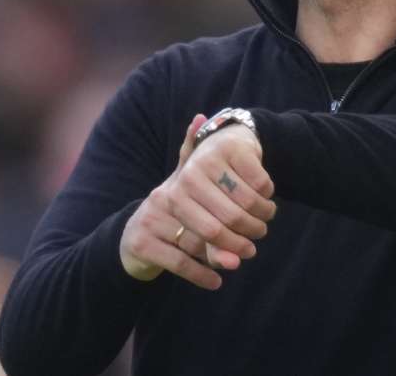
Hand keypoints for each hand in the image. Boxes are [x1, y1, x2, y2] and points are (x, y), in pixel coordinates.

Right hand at [119, 114, 275, 288]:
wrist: (131, 241)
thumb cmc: (169, 209)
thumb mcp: (180, 178)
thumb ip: (190, 151)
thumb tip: (200, 115)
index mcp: (179, 181)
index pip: (219, 195)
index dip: (244, 209)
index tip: (263, 221)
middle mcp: (163, 198)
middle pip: (209, 221)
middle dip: (236, 236)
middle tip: (254, 247)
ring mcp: (150, 221)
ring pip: (194, 242)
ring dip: (220, 257)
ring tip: (239, 263)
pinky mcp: (142, 245)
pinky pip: (178, 261)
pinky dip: (200, 273)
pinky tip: (216, 281)